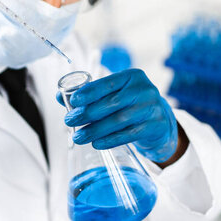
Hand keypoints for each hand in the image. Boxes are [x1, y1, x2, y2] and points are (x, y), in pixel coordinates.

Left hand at [58, 69, 178, 162]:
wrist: (160, 121)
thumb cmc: (131, 105)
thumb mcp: (115, 95)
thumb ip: (90, 95)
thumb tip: (60, 96)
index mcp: (132, 76)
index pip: (108, 83)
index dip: (89, 92)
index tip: (73, 101)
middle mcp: (143, 90)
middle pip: (111, 103)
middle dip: (87, 113)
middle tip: (70, 121)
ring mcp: (151, 108)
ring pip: (118, 120)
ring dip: (95, 130)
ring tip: (79, 137)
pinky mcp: (154, 126)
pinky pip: (128, 134)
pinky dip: (110, 140)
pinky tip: (97, 143)